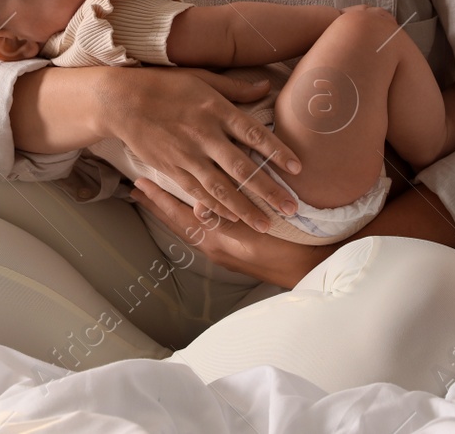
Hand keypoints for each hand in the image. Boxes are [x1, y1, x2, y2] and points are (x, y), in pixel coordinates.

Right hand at [98, 66, 303, 232]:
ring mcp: (187, 155)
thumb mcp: (202, 77)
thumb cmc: (164, 84)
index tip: (298, 168)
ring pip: (221, 188)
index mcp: (216, 109)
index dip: (277, 152)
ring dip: (245, 208)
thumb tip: (267, 86)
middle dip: (268, 191)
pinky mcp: (172, 169)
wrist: (122, 101)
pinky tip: (231, 218)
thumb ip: (236, 87)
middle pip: (242, 168)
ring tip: (266, 224)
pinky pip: (197, 193)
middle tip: (291, 209)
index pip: (254, 134)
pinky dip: (215, 207)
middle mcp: (204, 135)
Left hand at [130, 177, 328, 287]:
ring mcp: (226, 250)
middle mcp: (216, 246)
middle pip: (180, 222)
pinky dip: (193, 215)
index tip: (139, 185)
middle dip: (159, 205)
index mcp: (218, 241)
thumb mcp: (259, 234)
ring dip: (174, 209)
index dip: (159, 200)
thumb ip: (228, 219)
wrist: (316, 269)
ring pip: (191, 225)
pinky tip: (193, 206)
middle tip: (137, 188)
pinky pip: (206, 229)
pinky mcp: (238, 249)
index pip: (179, 217)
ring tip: (156, 195)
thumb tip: (196, 205)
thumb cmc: (292, 248)